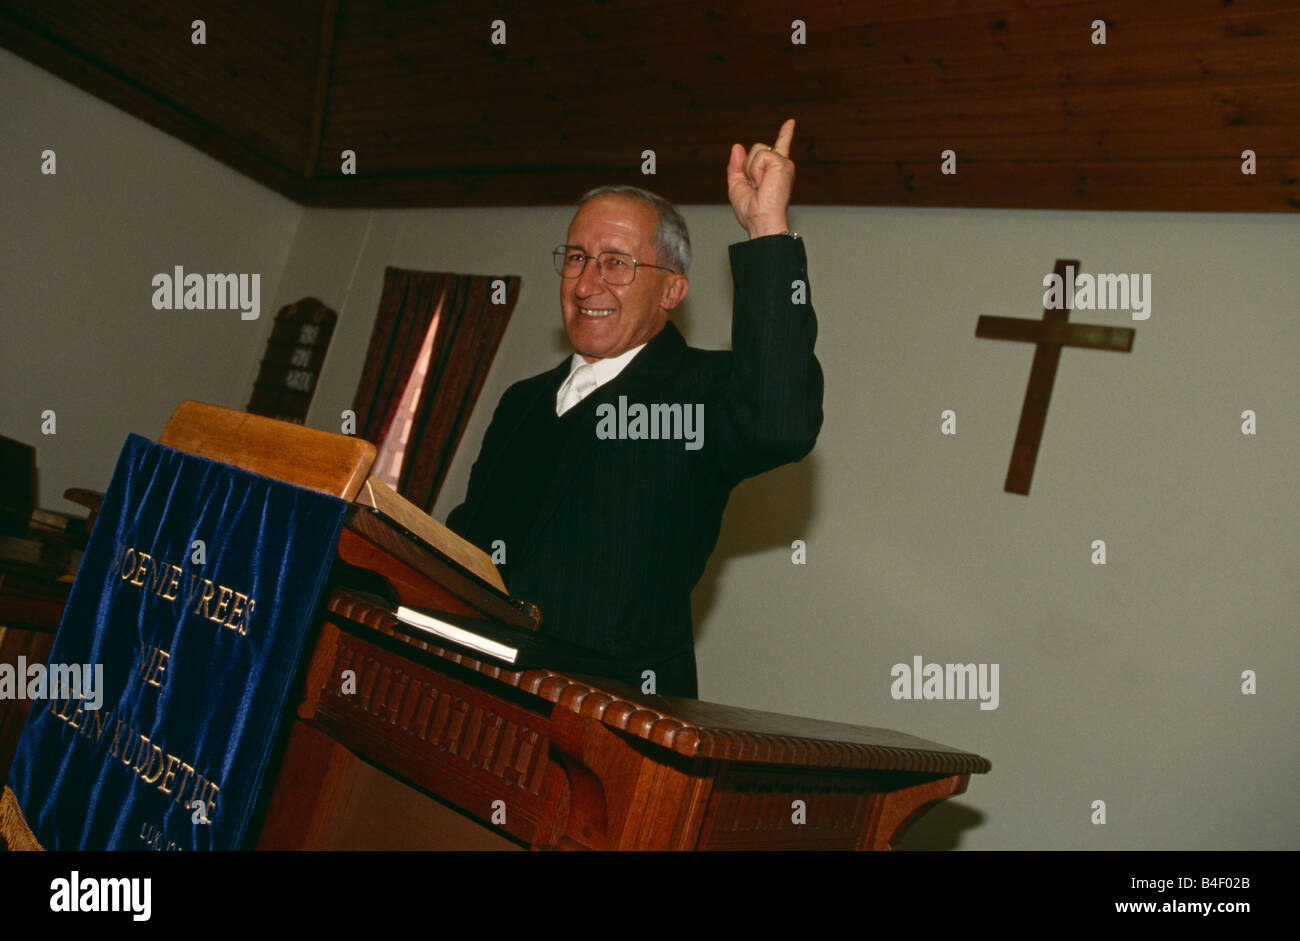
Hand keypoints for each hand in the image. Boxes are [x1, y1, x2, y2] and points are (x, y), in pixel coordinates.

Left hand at [727, 118, 795, 238]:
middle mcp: (781, 166)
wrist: (761, 221)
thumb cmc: (752, 212)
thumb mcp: (737, 186)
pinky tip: (763, 183)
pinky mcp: (783, 164)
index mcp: (773, 172)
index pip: (778, 148)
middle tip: (755, 186)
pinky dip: (755, 170)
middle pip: (757, 147)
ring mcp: (784, 164)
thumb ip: (736, 167)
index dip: (785, 135)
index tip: (790, 122)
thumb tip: (737, 146)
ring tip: (759, 186)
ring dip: (751, 169)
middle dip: (747, 165)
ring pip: (757, 149)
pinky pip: (760, 156)